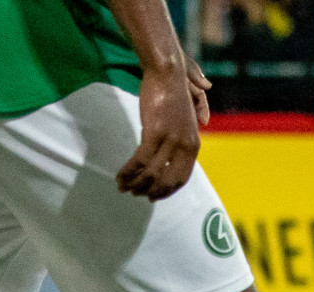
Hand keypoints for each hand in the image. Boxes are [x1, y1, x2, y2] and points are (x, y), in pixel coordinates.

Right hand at [117, 62, 204, 200]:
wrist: (168, 74)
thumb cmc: (173, 95)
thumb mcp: (183, 122)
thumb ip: (181, 142)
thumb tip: (171, 160)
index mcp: (193, 145)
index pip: (181, 178)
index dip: (165, 191)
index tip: (152, 197)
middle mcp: (185, 145)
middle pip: (165, 181)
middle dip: (148, 191)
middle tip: (134, 193)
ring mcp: (170, 140)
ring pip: (150, 173)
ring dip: (134, 184)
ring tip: (122, 186)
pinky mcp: (154, 133)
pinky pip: (139, 161)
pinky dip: (128, 171)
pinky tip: (120, 175)